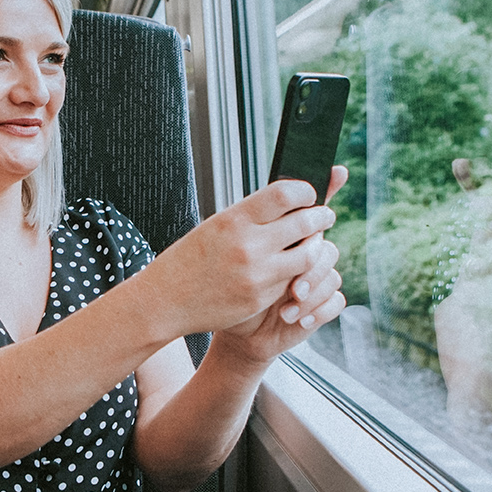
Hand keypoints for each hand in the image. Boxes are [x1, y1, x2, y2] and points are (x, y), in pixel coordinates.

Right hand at [135, 176, 339, 338]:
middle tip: (325, 215)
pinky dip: (297, 273)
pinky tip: (292, 268)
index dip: (306, 191)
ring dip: (316, 246)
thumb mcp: (215, 227)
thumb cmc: (190, 259)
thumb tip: (289, 201)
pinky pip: (292, 281)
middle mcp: (248, 245)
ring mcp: (257, 275)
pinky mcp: (260, 298)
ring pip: (308, 256)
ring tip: (314, 242)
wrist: (166, 300)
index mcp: (234, 219)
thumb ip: (251, 216)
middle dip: (321, 217)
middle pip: (305, 223)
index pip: (286, 194)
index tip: (310, 194)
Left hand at [217, 234, 345, 363]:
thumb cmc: (232, 295)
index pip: (310, 229)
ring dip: (312, 298)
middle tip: (294, 290)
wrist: (237, 330)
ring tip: (285, 314)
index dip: (309, 241)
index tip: (291, 255)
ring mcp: (314, 282)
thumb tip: (274, 235)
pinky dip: (320, 312)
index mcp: (286, 242)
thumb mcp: (239, 270)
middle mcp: (303, 259)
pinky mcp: (321, 305)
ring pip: (333, 277)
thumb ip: (260, 250)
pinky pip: (337, 301)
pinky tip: (300, 321)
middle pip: (327, 251)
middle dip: (313, 272)